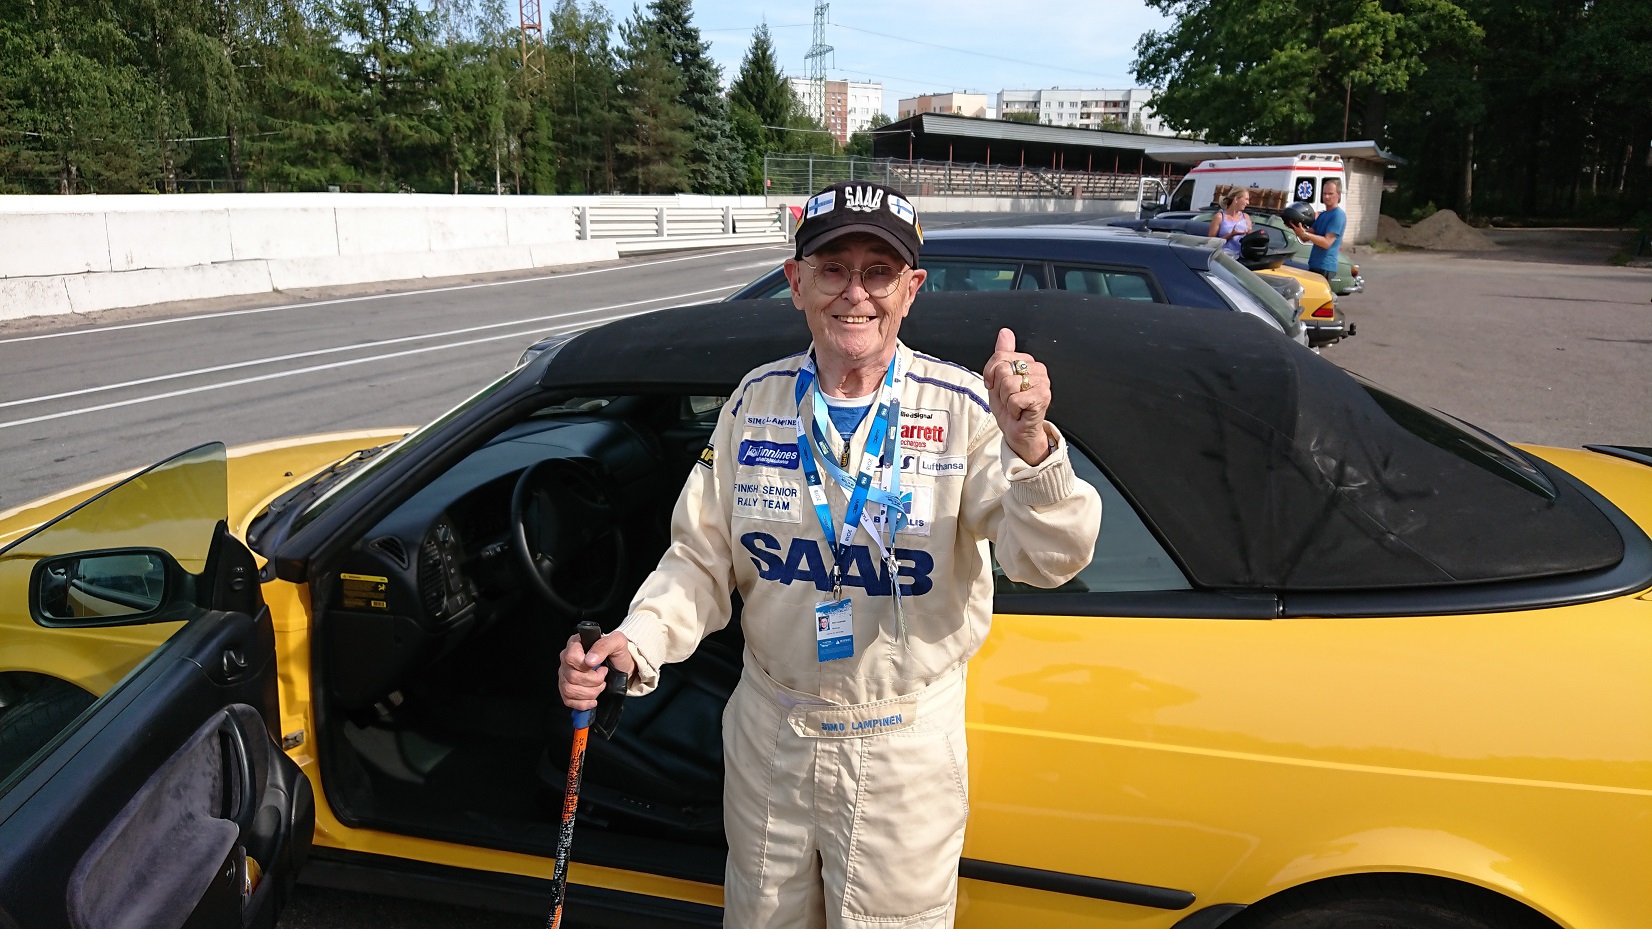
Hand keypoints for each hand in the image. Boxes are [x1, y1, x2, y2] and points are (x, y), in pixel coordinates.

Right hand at [558, 629, 634, 710]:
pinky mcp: (566, 689)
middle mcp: (566, 659)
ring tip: (600, 686)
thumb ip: (604, 645)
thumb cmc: (617, 653)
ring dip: (590, 693)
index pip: (571, 658)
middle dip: (594, 682)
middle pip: (572, 677)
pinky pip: (568, 700)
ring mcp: (565, 675)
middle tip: (604, 677)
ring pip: (569, 690)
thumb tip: (590, 660)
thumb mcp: (617, 642)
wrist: (621, 667)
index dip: (586, 667)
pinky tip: (593, 700)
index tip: (601, 667)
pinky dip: (583, 703)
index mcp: (576, 644)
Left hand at [982, 328, 1051, 464]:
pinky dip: (1012, 409)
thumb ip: (1001, 355)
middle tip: (1008, 398)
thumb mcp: (998, 379)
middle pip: (1003, 368)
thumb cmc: (1010, 408)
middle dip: (999, 388)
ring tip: (1014, 405)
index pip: (1000, 355)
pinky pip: (1015, 398)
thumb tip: (1005, 333)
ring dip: (1005, 400)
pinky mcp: (1043, 396)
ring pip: (1008, 383)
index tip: (996, 386)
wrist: (1018, 430)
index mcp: (1028, 362)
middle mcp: (1038, 369)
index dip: (990, 373)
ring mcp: (1043, 382)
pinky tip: (1019, 411)